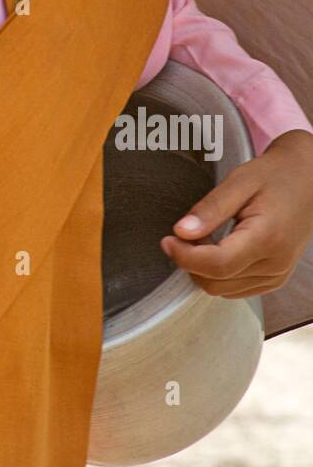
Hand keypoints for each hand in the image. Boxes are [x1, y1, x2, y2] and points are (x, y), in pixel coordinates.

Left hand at [160, 129, 312, 298]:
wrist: (308, 180)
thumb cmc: (275, 176)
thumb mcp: (239, 181)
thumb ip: (210, 209)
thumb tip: (181, 232)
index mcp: (267, 238)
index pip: (217, 264)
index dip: (185, 256)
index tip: (167, 239)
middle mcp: (275, 264)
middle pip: (216, 282)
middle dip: (191, 262)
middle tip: (185, 233)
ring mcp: (276, 276)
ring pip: (223, 290)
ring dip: (203, 268)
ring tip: (205, 235)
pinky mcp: (274, 279)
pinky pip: (235, 289)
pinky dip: (217, 273)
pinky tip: (217, 247)